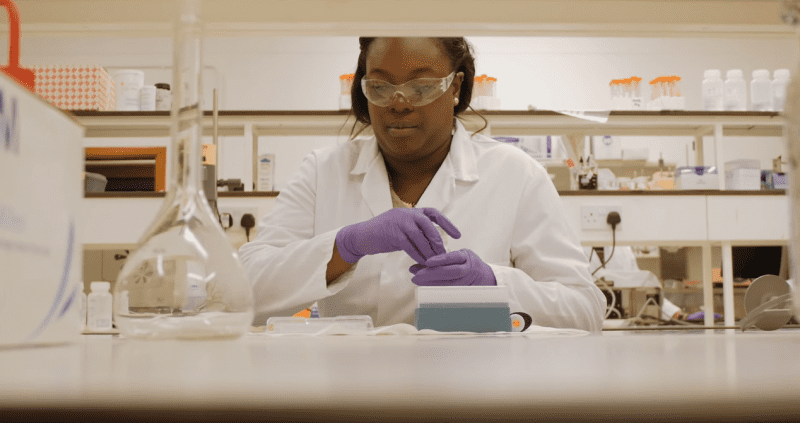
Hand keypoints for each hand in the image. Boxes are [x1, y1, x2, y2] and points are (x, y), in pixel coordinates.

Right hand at [335, 208, 460, 263]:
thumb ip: (416, 232)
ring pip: (420, 237)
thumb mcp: (402, 229)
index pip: (433, 213)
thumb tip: (433, 243)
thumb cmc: (383, 234)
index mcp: (410, 211)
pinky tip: (421, 264)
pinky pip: (409, 246)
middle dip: (438, 241)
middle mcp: (406, 214)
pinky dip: (417, 255)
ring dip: (428, 251)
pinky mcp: (392, 234)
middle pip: (428, 225)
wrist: (361, 236)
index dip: (447, 224)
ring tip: (434, 262)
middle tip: (444, 254)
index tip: (458, 236)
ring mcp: (399, 222)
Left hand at [409, 249, 495, 285]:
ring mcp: (468, 281)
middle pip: (450, 272)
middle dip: (432, 274)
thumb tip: (413, 268)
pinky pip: (451, 292)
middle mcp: (468, 269)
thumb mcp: (457, 257)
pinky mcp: (466, 291)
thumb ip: (439, 260)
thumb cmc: (466, 264)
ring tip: (419, 282)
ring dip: (432, 283)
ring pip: (450, 284)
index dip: (440, 260)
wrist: (486, 277)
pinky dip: (438, 291)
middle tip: (416, 276)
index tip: (427, 262)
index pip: (453, 257)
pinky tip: (427, 290)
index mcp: (466, 257)